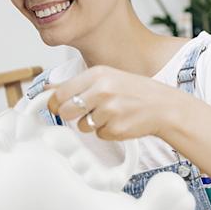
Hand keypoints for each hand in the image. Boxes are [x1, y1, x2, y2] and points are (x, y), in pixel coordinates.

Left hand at [46, 65, 185, 140]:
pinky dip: (107, 132)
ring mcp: (110, 110)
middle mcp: (102, 90)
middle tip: (87, 112)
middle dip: (72, 115)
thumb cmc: (134, 91)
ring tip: (112, 114)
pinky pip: (99, 135)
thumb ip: (77, 84)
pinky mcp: (116, 129)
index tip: (58, 107)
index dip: (56, 103)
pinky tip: (121, 121)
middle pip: (66, 111)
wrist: (163, 106)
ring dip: (93, 124)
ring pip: (82, 126)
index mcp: (97, 74)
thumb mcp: (107, 78)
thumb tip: (47, 91)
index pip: (61, 92)